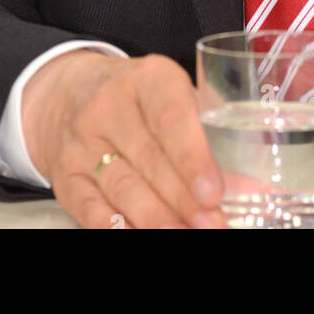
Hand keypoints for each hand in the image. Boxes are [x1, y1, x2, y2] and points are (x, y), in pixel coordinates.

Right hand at [21, 49, 226, 228]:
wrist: (69, 94)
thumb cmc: (140, 98)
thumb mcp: (172, 95)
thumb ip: (207, 133)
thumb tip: (248, 184)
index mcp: (147, 78)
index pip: (171, 117)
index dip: (193, 158)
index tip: (214, 192)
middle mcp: (109, 106)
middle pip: (150, 160)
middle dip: (184, 200)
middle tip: (213, 225)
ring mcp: (82, 141)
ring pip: (123, 188)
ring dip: (157, 220)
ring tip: (185, 235)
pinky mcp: (65, 175)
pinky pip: (90, 208)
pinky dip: (116, 227)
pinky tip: (139, 235)